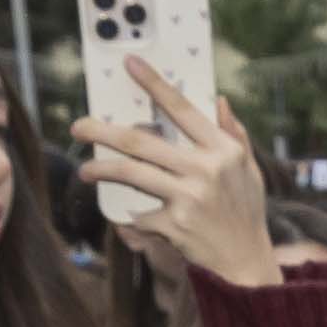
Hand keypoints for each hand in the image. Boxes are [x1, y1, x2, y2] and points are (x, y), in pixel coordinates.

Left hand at [85, 57, 284, 288]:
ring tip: (86, 170)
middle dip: (103, 131)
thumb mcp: (248, 170)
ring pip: (132, 173)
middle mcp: (206, 170)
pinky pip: (142, 212)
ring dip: (102, 170)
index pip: (182, 109)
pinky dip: (136, 215)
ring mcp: (189, 197)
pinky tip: (135, 217)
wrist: (245, 262)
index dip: (154, 84)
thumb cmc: (245, 212)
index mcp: (223, 150)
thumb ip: (234, 134)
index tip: (130, 64)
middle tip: (78, 126)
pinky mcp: (174, 224)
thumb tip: (220, 100)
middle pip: (141, 141)